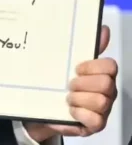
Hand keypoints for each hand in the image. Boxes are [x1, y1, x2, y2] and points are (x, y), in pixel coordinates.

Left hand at [24, 25, 117, 141]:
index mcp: (102, 74)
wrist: (43, 107)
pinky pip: (95, 120)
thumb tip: (103, 28)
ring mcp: (102, 110)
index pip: (110, 66)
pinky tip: (70, 111)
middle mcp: (106, 92)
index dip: (92, 66)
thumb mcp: (67, 63)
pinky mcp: (94, 125)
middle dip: (83, 83)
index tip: (76, 68)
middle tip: (70, 85)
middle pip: (106, 83)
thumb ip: (85, 47)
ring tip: (68, 98)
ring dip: (79, 98)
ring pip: (100, 101)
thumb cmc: (58, 82)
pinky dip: (80, 113)